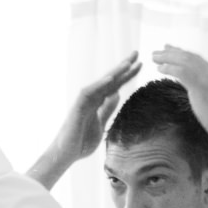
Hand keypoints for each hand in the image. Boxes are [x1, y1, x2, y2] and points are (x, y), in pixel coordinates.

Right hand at [26, 52, 139, 189]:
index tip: (140, 64)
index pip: (115, 85)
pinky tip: (110, 78)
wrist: (67, 155)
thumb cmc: (81, 142)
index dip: (127, 75)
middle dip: (123, 66)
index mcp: (98, 102)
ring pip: (100, 83)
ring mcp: (83, 102)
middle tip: (136, 52)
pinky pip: (88, 93)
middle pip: (109, 79)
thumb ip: (107, 109)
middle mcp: (91, 98)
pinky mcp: (77, 108)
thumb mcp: (101, 123)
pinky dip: (99, 85)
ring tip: (127, 63)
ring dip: (113, 72)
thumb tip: (117, 96)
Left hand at [150, 46, 207, 154]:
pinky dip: (170, 68)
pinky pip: (182, 72)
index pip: (197, 60)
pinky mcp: (201, 87)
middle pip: (189, 57)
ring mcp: (207, 79)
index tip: (172, 50)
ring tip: (154, 57)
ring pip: (184, 61)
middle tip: (158, 51)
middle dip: (172, 52)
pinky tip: (160, 68)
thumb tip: (204, 98)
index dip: (183, 54)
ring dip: (168, 57)